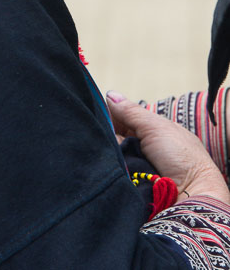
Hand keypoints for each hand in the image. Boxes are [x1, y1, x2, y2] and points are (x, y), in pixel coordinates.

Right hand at [106, 91, 229, 205]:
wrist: (191, 195)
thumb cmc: (180, 156)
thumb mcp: (155, 127)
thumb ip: (131, 111)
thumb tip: (109, 93)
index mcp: (154, 132)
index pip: (125, 119)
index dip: (113, 115)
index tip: (100, 112)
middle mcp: (144, 148)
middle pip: (116, 135)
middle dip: (111, 133)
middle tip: (107, 132)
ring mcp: (138, 167)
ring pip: (113, 152)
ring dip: (111, 149)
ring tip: (111, 149)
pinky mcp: (132, 183)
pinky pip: (115, 169)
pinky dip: (112, 164)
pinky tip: (110, 161)